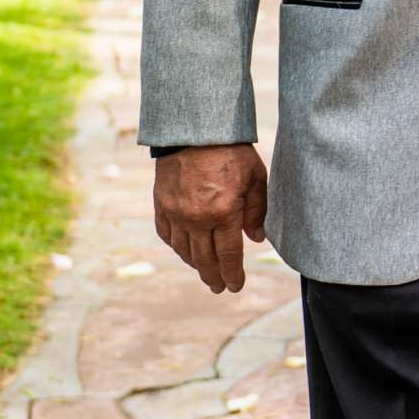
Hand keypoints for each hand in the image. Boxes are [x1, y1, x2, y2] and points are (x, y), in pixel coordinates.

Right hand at [152, 144, 267, 293]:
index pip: (229, 254)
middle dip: (214, 276)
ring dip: (196, 265)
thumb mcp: (256, 178)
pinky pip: (167, 235)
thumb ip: (257, 211)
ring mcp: (176, 213)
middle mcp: (197, 218)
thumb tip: (257, 239)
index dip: (233, 273)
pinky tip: (185, 252)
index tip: (235, 286)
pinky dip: (177, 247)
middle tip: (220, 288)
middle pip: (204, 259)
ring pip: (184, 250)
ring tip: (206, 272)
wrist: (195, 130)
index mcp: (223, 213)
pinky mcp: (161, 205)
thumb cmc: (232, 152)